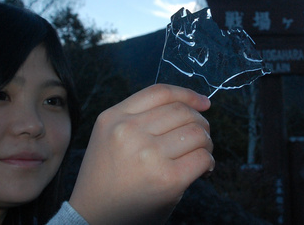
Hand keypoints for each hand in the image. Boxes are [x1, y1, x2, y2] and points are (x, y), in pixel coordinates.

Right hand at [69, 84, 213, 223]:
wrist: (94, 217)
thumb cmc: (108, 178)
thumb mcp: (111, 137)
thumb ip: (140, 118)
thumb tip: (193, 108)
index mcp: (113, 117)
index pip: (160, 92)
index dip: (188, 94)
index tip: (203, 103)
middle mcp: (128, 131)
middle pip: (182, 111)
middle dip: (200, 122)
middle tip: (202, 136)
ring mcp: (148, 154)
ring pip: (197, 132)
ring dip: (207, 142)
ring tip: (202, 153)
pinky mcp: (167, 179)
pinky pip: (203, 157)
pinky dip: (209, 162)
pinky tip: (203, 170)